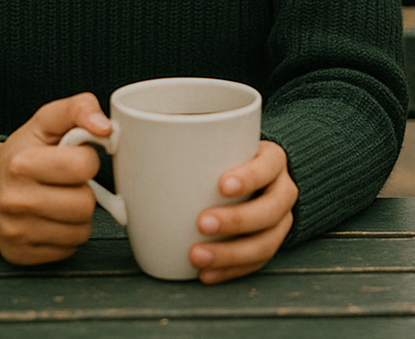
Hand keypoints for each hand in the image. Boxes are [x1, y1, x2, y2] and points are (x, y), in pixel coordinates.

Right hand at [0, 93, 110, 264]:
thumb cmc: (23, 152)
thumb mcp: (47, 120)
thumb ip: (79, 109)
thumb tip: (106, 128)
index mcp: (22, 164)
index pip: (84, 167)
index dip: (87, 161)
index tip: (74, 159)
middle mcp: (14, 200)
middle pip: (85, 205)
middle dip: (84, 191)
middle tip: (67, 183)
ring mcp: (15, 231)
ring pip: (80, 232)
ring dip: (78, 216)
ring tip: (60, 200)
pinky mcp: (19, 254)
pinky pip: (68, 250)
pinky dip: (66, 235)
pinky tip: (51, 219)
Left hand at [188, 140, 297, 283]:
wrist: (252, 179)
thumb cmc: (224, 157)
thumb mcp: (214, 142)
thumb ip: (183, 142)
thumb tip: (133, 140)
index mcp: (271, 160)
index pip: (268, 166)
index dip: (250, 177)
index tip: (221, 185)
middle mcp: (282, 190)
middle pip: (270, 209)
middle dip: (237, 220)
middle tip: (202, 223)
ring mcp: (280, 220)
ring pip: (267, 242)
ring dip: (231, 254)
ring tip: (197, 256)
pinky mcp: (270, 243)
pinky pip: (256, 263)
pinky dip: (230, 271)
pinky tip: (206, 273)